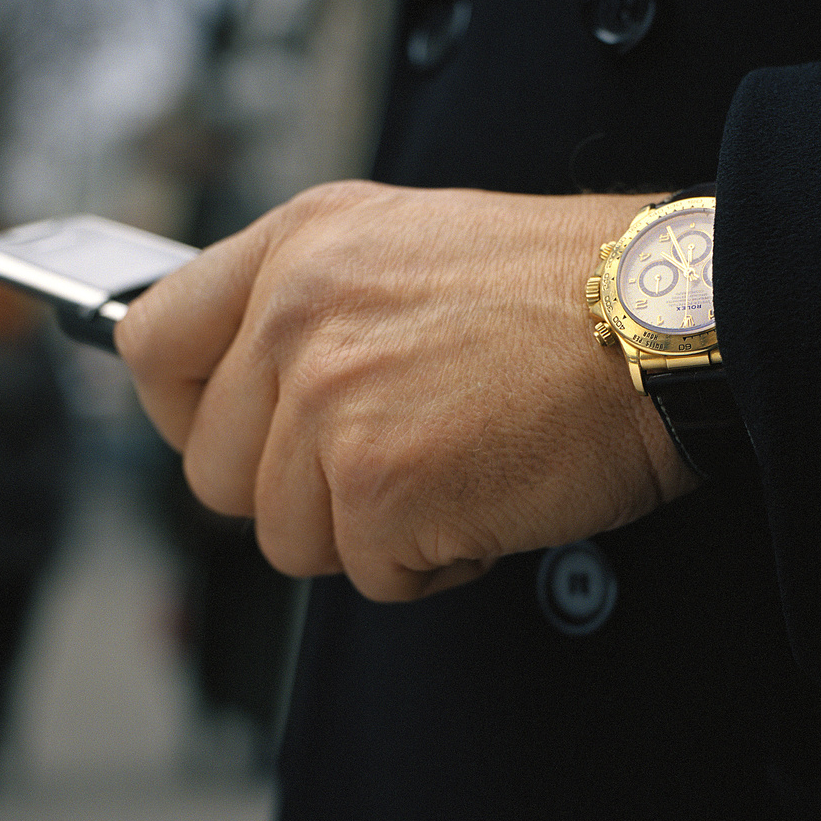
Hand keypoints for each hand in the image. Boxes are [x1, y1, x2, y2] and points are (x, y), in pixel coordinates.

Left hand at [116, 180, 695, 600]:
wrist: (667, 320)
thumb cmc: (566, 296)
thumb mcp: (407, 249)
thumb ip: (309, 310)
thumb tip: (243, 397)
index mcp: (298, 245)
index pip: (152, 345)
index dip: (185, 414)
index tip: (236, 437)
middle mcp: (297, 313)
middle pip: (213, 472)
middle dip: (300, 494)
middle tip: (390, 463)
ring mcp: (332, 398)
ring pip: (288, 538)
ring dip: (374, 531)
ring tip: (456, 469)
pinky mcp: (380, 483)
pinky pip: (371, 574)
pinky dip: (435, 562)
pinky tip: (485, 500)